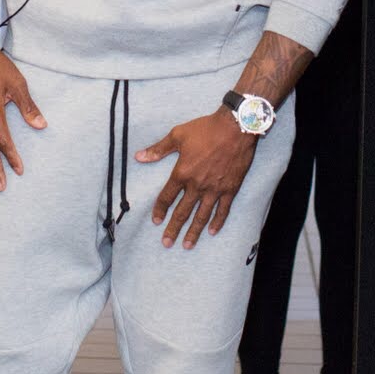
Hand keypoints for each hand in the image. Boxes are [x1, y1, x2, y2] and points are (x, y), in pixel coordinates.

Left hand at [139, 108, 256, 248]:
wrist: (235, 128)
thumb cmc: (206, 129)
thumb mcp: (178, 135)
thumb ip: (158, 149)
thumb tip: (139, 156)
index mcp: (182, 173)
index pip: (167, 197)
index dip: (160, 210)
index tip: (156, 221)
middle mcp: (197, 185)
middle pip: (182, 212)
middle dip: (174, 229)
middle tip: (167, 244)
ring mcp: (215, 189)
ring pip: (202, 216)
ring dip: (194, 232)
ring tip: (187, 245)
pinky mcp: (231, 189)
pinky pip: (223, 210)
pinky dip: (217, 222)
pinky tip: (212, 232)